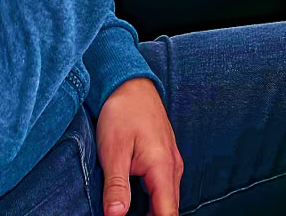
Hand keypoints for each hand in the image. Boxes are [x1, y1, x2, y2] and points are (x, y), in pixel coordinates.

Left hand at [96, 77, 181, 215]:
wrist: (131, 83)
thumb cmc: (122, 113)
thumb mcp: (113, 150)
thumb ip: (116, 186)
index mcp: (162, 166)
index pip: (167, 213)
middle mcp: (173, 166)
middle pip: (169, 209)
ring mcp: (171, 162)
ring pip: (167, 200)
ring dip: (154, 213)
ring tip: (129, 214)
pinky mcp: (165, 158)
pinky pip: (164, 188)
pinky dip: (154, 202)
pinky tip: (135, 206)